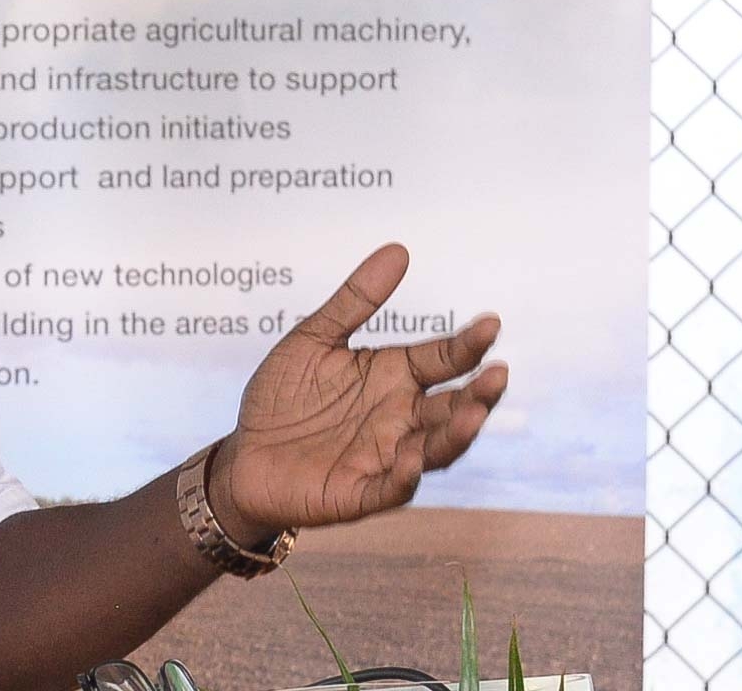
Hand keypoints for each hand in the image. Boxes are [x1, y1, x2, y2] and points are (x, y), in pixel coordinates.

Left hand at [209, 244, 507, 543]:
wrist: (244, 454)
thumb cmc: (282, 398)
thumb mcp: (313, 340)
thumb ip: (354, 301)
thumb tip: (399, 250)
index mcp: (393, 377)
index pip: (442, 359)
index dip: (467, 344)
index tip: (490, 323)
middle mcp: (400, 417)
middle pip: (452, 406)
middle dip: (478, 393)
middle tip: (498, 373)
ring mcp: (386, 456)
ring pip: (436, 448)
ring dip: (456, 433)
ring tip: (472, 412)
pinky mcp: (362, 492)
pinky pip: (392, 486)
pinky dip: (406, 474)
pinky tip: (412, 456)